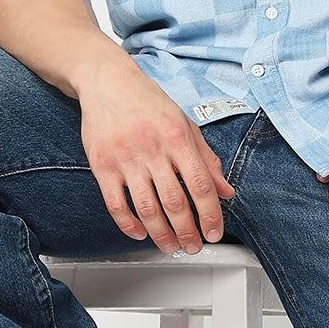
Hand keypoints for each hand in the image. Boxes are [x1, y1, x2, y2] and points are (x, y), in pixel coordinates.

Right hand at [78, 61, 236, 253]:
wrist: (107, 81)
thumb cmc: (148, 102)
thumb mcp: (185, 124)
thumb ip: (207, 159)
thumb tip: (226, 191)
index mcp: (177, 137)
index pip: (200, 184)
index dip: (210, 214)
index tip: (214, 232)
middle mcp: (152, 148)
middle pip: (175, 201)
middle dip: (187, 231)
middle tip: (193, 246)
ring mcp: (125, 158)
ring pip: (147, 207)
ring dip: (161, 234)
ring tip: (171, 246)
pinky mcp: (102, 165)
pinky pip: (116, 203)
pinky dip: (128, 224)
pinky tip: (140, 233)